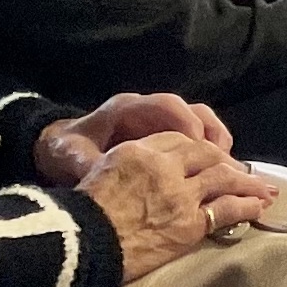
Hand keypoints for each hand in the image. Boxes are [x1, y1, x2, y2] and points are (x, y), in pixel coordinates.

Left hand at [35, 92, 228, 186]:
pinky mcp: (165, 141)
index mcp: (127, 110)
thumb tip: (104, 180)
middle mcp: (149, 112)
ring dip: (217, 146)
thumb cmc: (66, 152)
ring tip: (229, 173)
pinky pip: (196, 141)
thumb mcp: (71, 159)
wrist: (57, 150)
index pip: (166, 106)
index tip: (198, 148)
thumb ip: (90, 166)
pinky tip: (216, 180)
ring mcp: (160, 125)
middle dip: (213, 137)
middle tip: (227, 166)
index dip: (186, 123)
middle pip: (194, 112)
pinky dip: (210, 156)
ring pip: (202, 124)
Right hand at [77, 132, 279, 282]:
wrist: (81, 246)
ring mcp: (180, 194)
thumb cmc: (81, 214)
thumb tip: (145, 171)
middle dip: (227, 161)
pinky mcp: (190, 223)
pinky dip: (247, 206)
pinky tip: (258, 207)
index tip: (208, 155)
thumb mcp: (100, 173)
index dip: (197, 148)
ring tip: (263, 188)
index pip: (178, 140)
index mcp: (138, 151)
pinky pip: (227, 210)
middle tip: (242, 170)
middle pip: (206, 154)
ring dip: (247, 182)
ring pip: (224, 178)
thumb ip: (129, 164)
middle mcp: (164, 167)